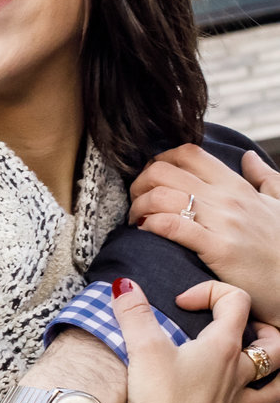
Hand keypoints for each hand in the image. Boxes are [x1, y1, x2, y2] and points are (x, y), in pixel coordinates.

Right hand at [112, 278, 279, 402]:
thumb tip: (124, 284)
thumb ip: (133, 313)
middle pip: (270, 343)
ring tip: (254, 358)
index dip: (210, 291)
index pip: (236, 302)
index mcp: (223, 348)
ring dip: (270, 366)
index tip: (181, 303)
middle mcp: (237, 372)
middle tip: (229, 323)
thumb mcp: (143, 349)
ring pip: (273, 380)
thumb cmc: (163, 402)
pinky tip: (234, 395)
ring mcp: (235, 399)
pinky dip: (252, 396)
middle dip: (259, 326)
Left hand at [131, 145, 279, 320]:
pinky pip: (173, 226)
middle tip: (137, 202)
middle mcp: (228, 199)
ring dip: (139, 206)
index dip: (159, 160)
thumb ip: (264, 178)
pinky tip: (147, 232)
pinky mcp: (219, 249)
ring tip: (139, 221)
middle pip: (164, 171)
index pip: (188, 154)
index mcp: (238, 186)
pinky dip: (151, 224)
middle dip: (139, 183)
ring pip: (161, 196)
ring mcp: (223, 223)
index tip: (151, 180)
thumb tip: (248, 156)